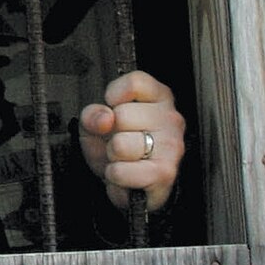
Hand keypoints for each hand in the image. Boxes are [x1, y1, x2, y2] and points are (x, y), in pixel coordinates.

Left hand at [78, 70, 184, 211]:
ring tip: (121, 158)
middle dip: (110, 133)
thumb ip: (93, 114)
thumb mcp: (96, 123)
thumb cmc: (116, 146)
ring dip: (111, 157)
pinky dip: (114, 176)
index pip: (136, 82)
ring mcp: (172, 146)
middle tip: (117, 141)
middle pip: (123, 115)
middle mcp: (171, 119)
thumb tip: (105, 117)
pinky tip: (124, 174)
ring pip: (120, 145)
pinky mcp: (165, 172)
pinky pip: (122, 171)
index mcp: (158, 98)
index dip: (114, 95)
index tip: (113, 108)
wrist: (127, 181)